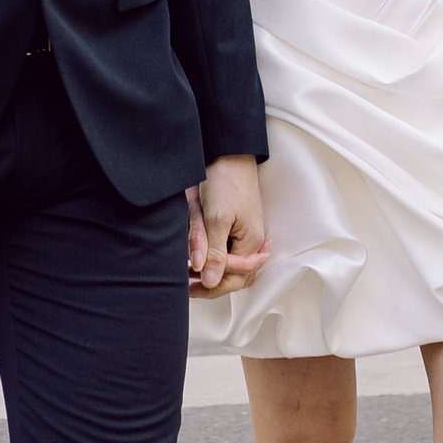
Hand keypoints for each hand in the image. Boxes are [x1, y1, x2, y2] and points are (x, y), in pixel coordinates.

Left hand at [187, 155, 267, 293]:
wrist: (227, 154)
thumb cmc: (225, 182)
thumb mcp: (216, 220)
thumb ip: (215, 253)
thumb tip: (211, 283)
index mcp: (252, 243)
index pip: (235, 277)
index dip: (213, 284)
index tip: (190, 285)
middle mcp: (253, 242)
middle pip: (237, 276)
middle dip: (213, 283)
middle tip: (189, 288)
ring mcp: (246, 235)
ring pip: (232, 266)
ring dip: (213, 272)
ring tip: (190, 276)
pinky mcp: (237, 226)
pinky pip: (229, 251)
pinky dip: (214, 258)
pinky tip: (199, 260)